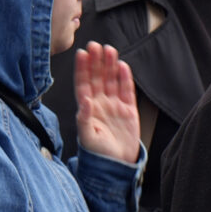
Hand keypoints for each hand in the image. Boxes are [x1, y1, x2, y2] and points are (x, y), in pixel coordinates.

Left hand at [73, 41, 139, 162]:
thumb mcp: (88, 137)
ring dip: (110, 65)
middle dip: (96, 61)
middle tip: (96, 45)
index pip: (83, 84)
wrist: (118, 166)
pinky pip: (127, 90)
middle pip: (98, 78)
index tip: (82, 53)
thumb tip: (84, 101)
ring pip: (112, 80)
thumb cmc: (99, 154)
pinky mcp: (129, 110)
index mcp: (87, 109)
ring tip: (109, 50)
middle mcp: (100, 104)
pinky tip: (122, 66)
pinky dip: (125, 78)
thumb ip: (84, 119)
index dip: (82, 68)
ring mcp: (114, 106)